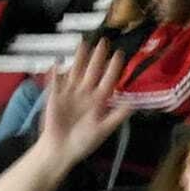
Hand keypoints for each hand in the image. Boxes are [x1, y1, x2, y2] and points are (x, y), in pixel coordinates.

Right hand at [38, 40, 131, 164]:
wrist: (61, 150)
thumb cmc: (84, 141)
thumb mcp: (104, 129)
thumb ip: (118, 116)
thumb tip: (134, 104)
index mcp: (99, 100)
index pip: (109, 80)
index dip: (114, 68)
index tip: (120, 54)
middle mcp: (86, 93)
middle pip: (93, 71)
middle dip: (98, 57)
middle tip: (104, 41)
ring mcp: (70, 93)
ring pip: (76, 72)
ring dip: (79, 58)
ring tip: (84, 43)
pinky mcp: (55, 98)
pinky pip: (55, 83)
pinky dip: (55, 74)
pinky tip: (56, 63)